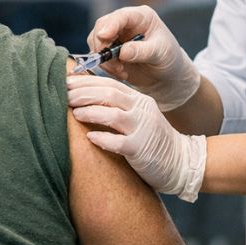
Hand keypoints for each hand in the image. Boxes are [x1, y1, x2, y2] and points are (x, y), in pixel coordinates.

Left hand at [67, 76, 205, 201]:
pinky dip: (103, 138)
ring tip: (74, 113)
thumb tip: (84, 99)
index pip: (109, 84)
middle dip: (84, 93)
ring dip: (91, 112)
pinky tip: (90, 137)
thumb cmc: (151, 140)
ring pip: (114, 114)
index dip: (86, 82)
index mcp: (138, 100)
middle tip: (64, 95)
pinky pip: (120, 142)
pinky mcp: (142, 149)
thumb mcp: (137, 117)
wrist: (181, 162)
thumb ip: (117, 107)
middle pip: (109, 94)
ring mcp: (143, 129)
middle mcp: (141, 110)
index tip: (66, 81)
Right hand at [87, 6, 200, 110]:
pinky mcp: (109, 50)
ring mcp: (115, 36)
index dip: (110, 25)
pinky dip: (106, 66)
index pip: (121, 16)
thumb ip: (142, 51)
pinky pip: (98, 55)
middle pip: (102, 26)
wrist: (166, 76)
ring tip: (121, 71)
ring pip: (96, 41)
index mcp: (141, 17)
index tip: (104, 36)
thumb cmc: (168, 59)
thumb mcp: (160, 54)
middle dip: (102, 44)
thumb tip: (123, 52)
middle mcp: (125, 23)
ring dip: (104, 59)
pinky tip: (121, 73)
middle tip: (112, 62)